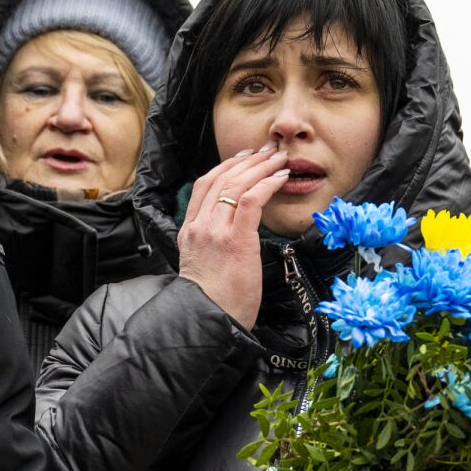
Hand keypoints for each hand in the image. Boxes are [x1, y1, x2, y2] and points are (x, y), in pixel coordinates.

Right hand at [175, 148, 289, 329]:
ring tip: (278, 159)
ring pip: (236, 184)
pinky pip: (250, 200)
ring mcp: (215, 230)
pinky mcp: (235, 238)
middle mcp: (200, 226)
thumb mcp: (205, 266)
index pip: (204, 186)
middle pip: (221, 179)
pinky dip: (267, 184)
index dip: (225, 167)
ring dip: (260, 167)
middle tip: (267, 151)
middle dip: (247, 160)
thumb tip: (237, 235)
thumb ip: (214, 245)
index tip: (244, 158)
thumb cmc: (214, 301)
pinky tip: (280, 179)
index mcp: (190, 231)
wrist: (210, 319)